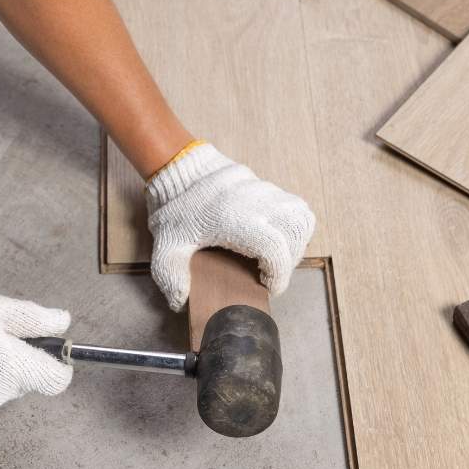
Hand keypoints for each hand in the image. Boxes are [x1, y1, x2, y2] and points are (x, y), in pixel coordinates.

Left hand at [145, 142, 315, 310]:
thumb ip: (171, 277)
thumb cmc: (175, 207)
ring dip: (296, 241)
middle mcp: (257, 204)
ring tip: (278, 256)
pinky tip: (276, 238)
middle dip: (289, 261)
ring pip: (301, 218)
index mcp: (236, 221)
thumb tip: (181, 302)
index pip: (274, 248)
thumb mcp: (166, 246)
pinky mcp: (268, 187)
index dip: (278, 274)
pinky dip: (293, 225)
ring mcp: (266, 192)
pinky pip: (295, 207)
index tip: (270, 287)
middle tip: (270, 274)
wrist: (179, 166)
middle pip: (294, 234)